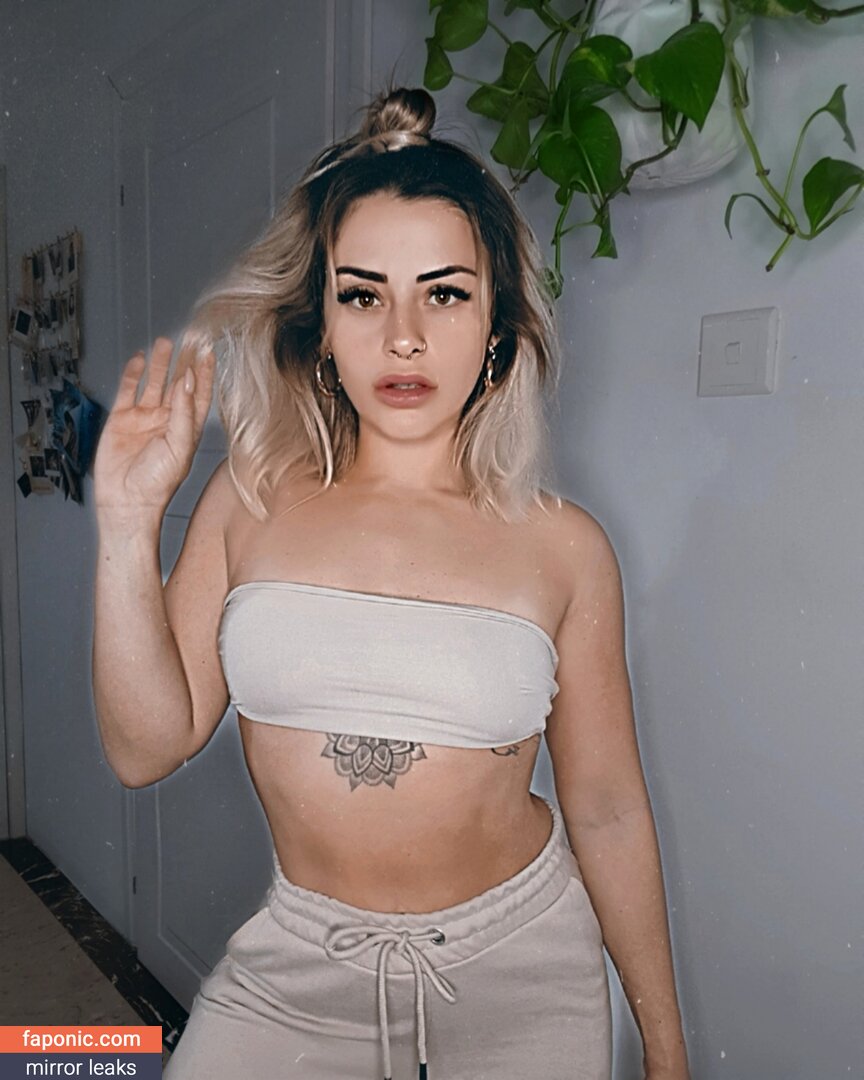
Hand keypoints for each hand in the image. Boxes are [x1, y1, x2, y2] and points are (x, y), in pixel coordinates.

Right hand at [93, 337, 215, 517]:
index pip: (199, 395)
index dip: (204, 374)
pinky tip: (140, 359)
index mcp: (187, 429)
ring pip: (155, 383)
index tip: (208, 351)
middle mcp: (167, 421)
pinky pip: (128, 390)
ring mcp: (144, 419)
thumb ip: (184, 413)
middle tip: (190, 338)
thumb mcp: (179, 447)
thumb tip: (188, 381)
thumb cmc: (158, 484)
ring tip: (166, 342)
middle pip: (178, 384)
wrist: (127, 501)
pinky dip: (133, 374)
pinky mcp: (121, 419)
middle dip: (184, 362)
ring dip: (161, 363)